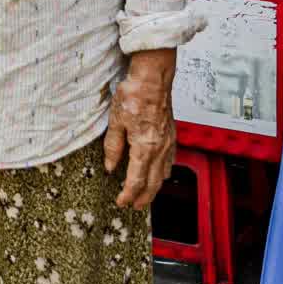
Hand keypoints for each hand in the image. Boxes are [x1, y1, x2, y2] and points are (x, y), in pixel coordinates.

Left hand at [102, 49, 176, 209]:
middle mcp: (160, 149)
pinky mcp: (171, 135)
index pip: (136, 182)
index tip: (120, 201)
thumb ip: (113, 147)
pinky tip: (160, 172)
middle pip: (153, 184)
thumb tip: (110, 166)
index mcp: (144, 148)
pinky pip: (170, 161)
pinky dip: (164, 172)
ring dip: (154, 188)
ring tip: (145, 194)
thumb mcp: (115, 121)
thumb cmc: (135, 94)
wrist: (153, 77)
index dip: (128, 195)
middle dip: (143, 198)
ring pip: (164, 175)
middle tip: (133, 206)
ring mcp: (168, 143)